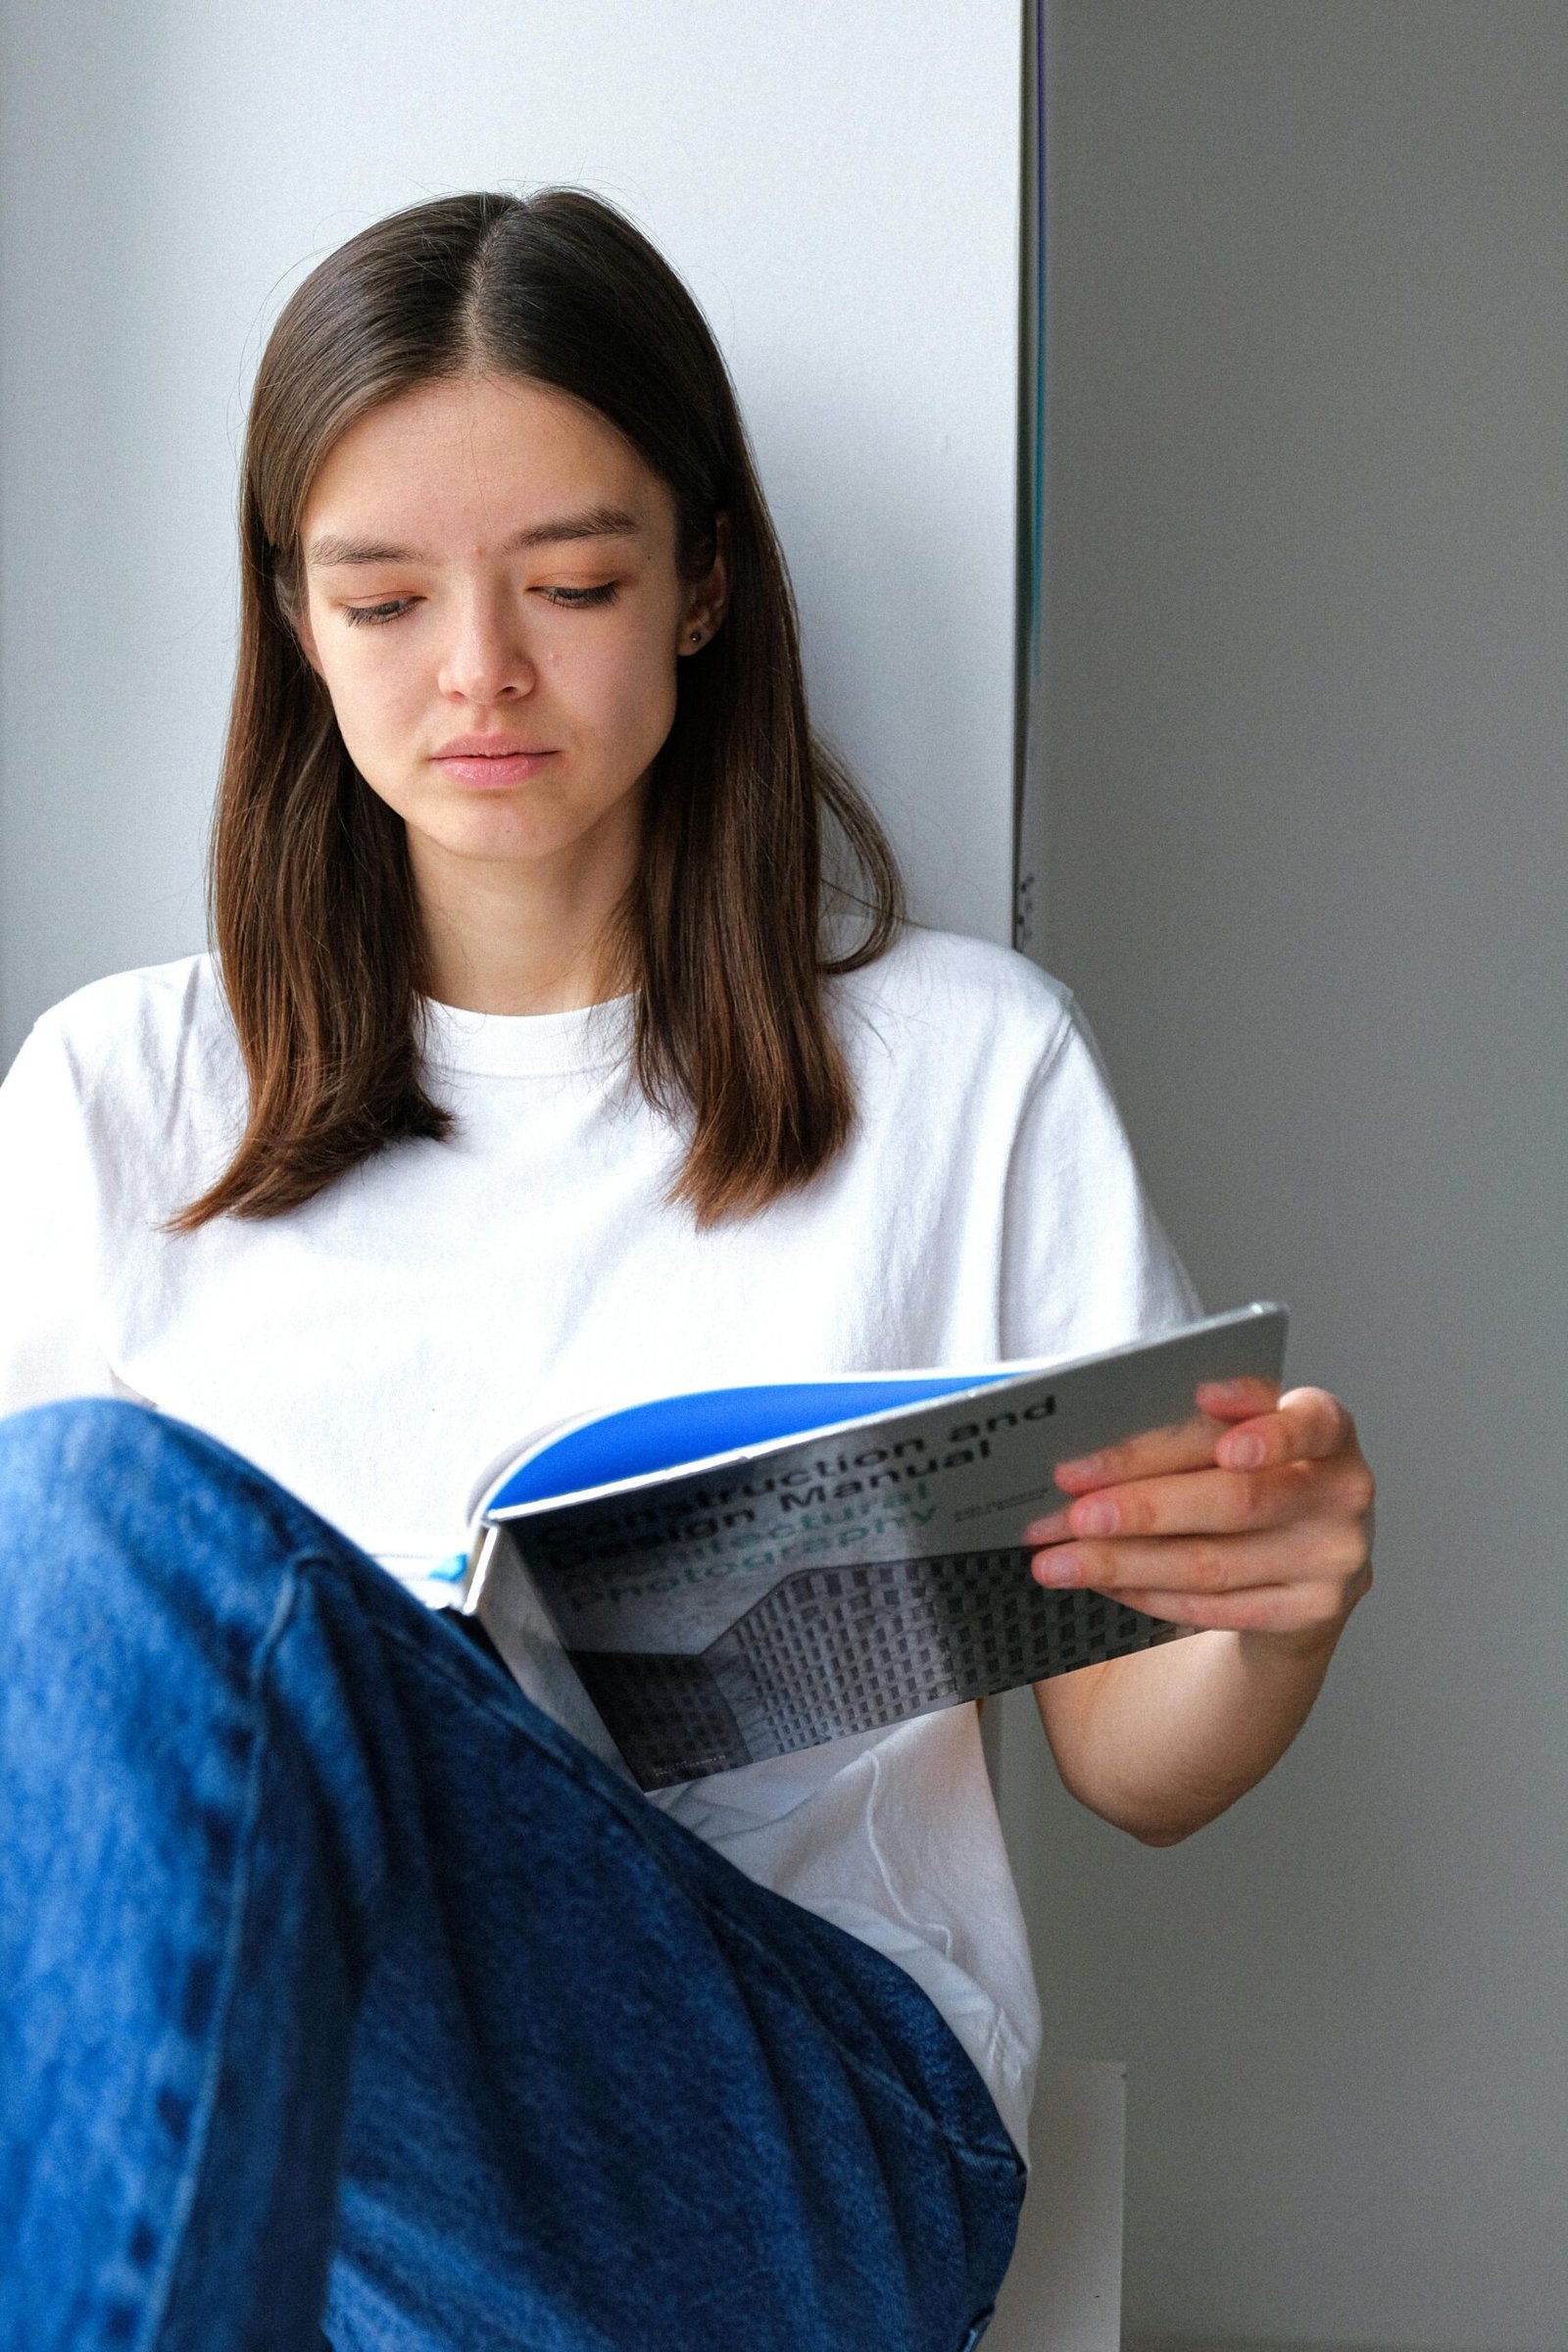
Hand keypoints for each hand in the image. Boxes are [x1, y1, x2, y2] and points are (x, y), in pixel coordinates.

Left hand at [1023, 1378, 1374, 1652]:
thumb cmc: (1244, 1476)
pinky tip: (1102, 1581)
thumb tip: (1089, 1435)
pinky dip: (1146, 1593)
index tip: (1205, 1400)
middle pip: (1238, 1499)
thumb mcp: (1230, 1435)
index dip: (1260, 1419)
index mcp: (1328, 1428)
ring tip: (1058, 1558)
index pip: (1305, 1419)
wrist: (1296, 1561)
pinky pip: (1214, 1606)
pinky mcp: (1311, 1612)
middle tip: (1072, 1509)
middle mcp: (1344, 1491)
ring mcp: (1334, 1558)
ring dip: (1123, 1561)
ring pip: (1213, 1562)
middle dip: (1143, 1505)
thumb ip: (1189, 1428)